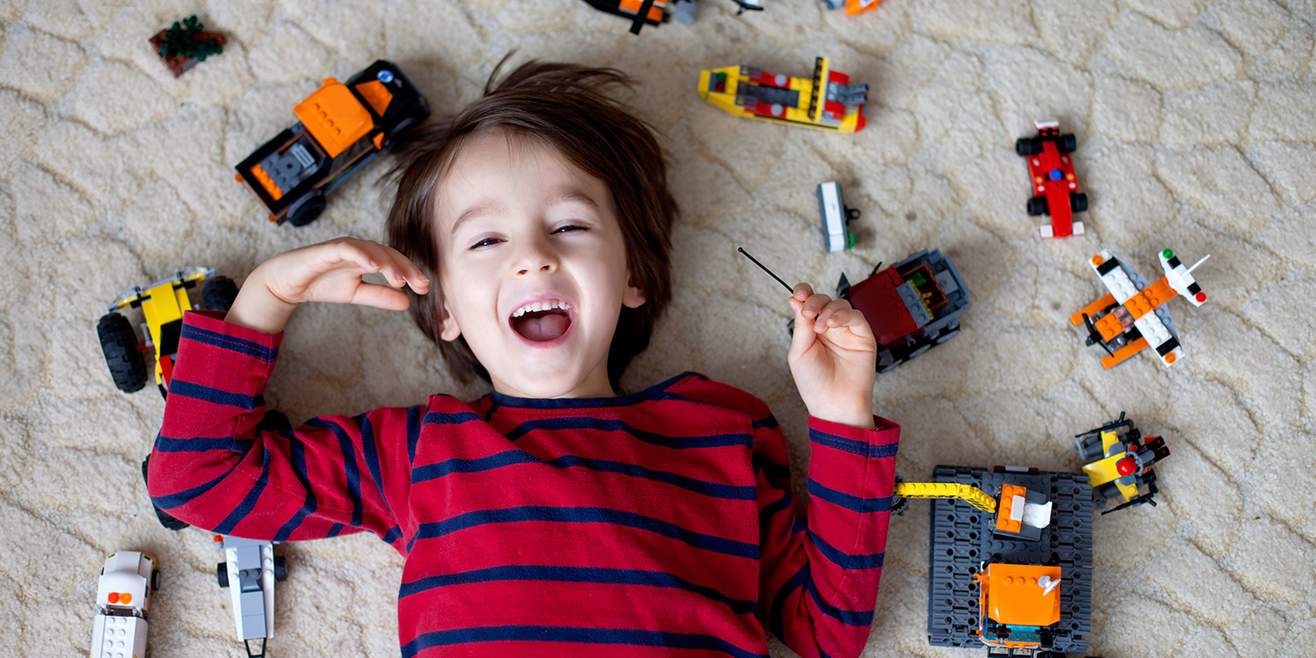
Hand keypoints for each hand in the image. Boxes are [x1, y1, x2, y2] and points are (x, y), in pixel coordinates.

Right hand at [226, 237, 429, 333]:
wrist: (286, 283)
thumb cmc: (321, 283)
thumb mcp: (355, 294)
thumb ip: (379, 296)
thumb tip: (407, 303)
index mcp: (367, 258)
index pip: (394, 262)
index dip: (410, 272)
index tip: (424, 288)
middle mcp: (358, 249)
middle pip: (388, 253)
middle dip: (406, 268)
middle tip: (420, 284)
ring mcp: (343, 247)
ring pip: (371, 249)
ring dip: (388, 262)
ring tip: (400, 278)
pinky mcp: (326, 249)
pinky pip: (347, 248)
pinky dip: (362, 254)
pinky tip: (375, 266)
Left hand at [788, 283, 876, 427]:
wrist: (833, 403)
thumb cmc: (814, 383)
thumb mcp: (800, 351)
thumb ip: (801, 325)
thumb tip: (795, 298)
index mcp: (812, 330)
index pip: (809, 303)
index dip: (804, 293)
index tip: (799, 293)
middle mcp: (830, 328)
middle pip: (824, 300)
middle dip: (815, 301)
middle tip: (808, 313)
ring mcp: (846, 331)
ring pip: (840, 304)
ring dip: (828, 309)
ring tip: (821, 326)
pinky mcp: (863, 336)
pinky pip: (856, 316)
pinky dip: (843, 315)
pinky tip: (833, 325)